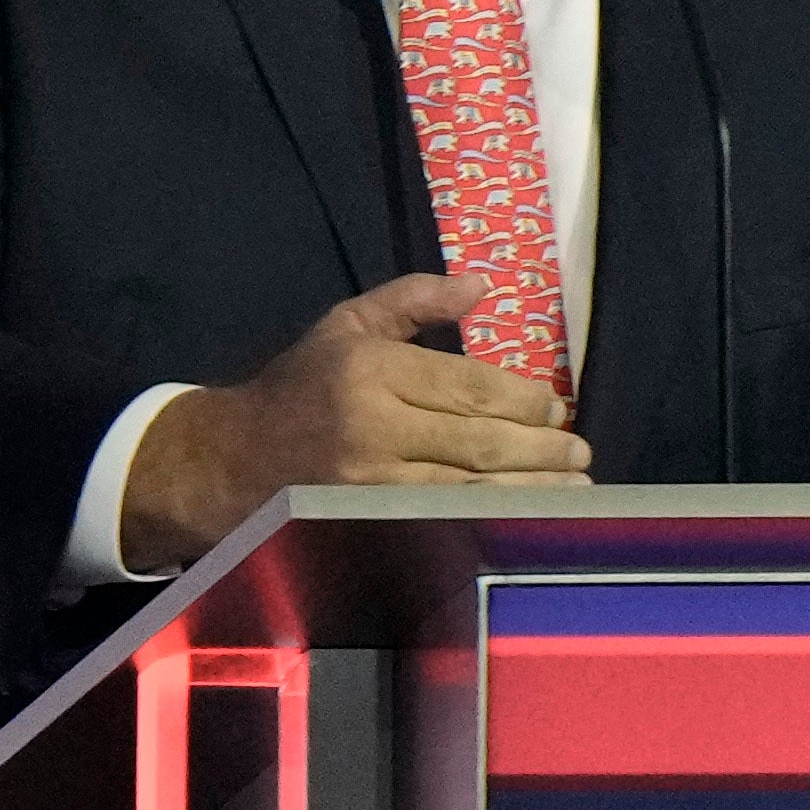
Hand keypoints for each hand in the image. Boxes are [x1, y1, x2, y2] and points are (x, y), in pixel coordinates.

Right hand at [118, 274, 587, 572]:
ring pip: (468, 489)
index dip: (523, 400)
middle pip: (476, 441)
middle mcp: (373, 425)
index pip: (468, 387)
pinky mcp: (366, 523)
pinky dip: (490, 518)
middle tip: (580, 451)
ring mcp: (369, 482)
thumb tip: (480, 286)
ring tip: (575, 489)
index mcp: (372, 368)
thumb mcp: (347, 324)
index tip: (558, 407)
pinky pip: (442, 520)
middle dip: (538, 449)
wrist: (230, 459)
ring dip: (529, 491)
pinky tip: (525, 519)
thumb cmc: (300, 386)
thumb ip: (414, 300)